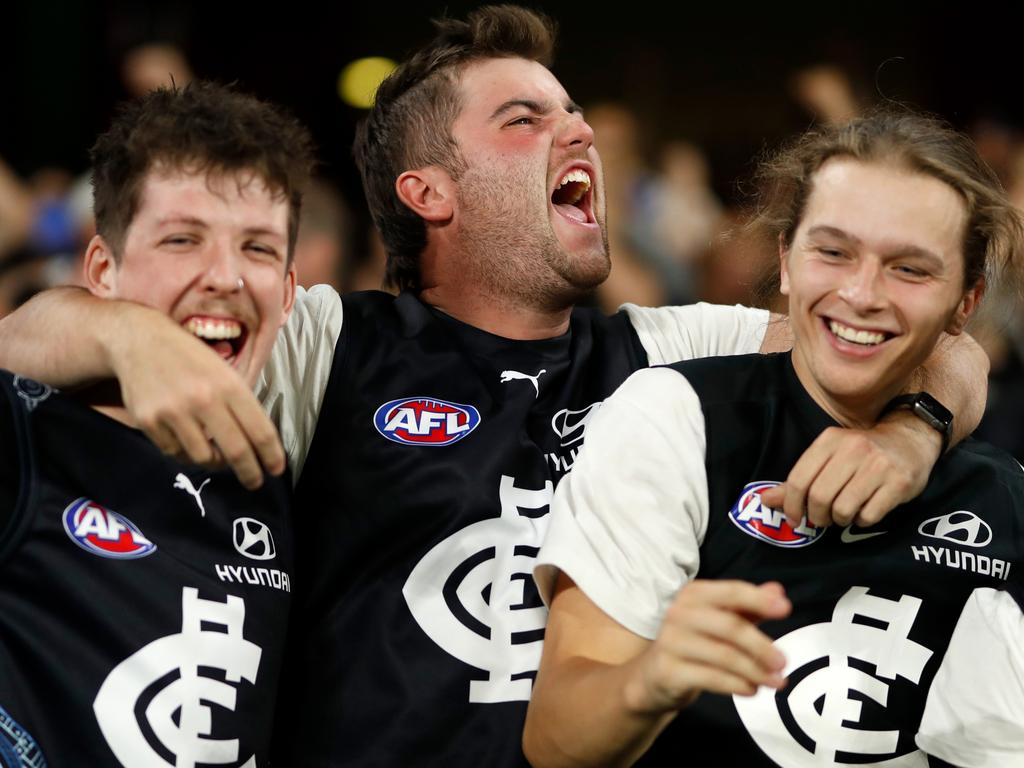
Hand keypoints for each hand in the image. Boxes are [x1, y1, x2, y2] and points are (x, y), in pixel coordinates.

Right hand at [108, 305, 284, 488]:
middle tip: (255, 481)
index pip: (260, 430)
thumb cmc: (190, 358)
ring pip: (203, 458)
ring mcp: (174, 412)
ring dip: (215, 463)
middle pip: (235, 451)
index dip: (271, 456)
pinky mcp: (149, 421)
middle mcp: (203, 399)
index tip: (276, 470)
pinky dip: (185, 453)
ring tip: (217, 456)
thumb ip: (239, 404)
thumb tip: (258, 443)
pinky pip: (174, 453)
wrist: (139, 341)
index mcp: (229, 385)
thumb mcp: (224, 371)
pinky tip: (188, 440)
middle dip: (250, 473)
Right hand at [626, 580, 789, 715]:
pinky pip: (711, 678)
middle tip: (784, 663)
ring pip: (723, 656)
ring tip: (776, 682)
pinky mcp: (669, 670)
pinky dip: (737, 685)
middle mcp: (678, 613)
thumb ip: (749, 606)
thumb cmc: (695, 642)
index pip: (731, 592)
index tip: (786, 609)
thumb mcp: (721, 620)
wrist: (654, 675)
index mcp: (694, 594)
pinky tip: (752, 689)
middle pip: (730, 627)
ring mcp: (670, 642)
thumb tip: (779, 592)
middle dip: (761, 645)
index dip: (759, 599)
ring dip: (755, 670)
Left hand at [759, 418, 940, 528]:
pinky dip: (861, 520)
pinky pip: (868, 515)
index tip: (794, 519)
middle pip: (819, 497)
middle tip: (822, 518)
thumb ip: (798, 480)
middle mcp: (853, 449)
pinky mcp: (898, 483)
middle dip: (816, 516)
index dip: (791, 505)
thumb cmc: (861, 453)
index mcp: (830, 440)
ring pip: (843, 509)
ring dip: (839, 520)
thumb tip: (764, 500)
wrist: (910, 440)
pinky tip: (864, 510)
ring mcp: (878, 465)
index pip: (799, 479)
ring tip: (843, 513)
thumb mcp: (828, 457)